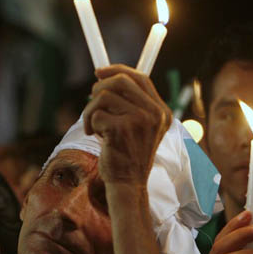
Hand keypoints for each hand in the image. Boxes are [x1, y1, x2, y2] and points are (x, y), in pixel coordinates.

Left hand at [83, 64, 171, 185]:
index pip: (141, 78)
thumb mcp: (138, 126)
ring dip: (90, 111)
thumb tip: (104, 77)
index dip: (118, 70)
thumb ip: (130, 103)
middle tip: (92, 104)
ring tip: (94, 127)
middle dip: (99, 89)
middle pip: (121, 81)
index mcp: (162, 111)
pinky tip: (97, 137)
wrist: (128, 183)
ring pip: (104, 96)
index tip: (99, 73)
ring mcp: (140, 120)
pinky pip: (96, 113)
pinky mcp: (122, 129)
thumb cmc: (127, 154)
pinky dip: (90, 124)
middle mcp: (155, 113)